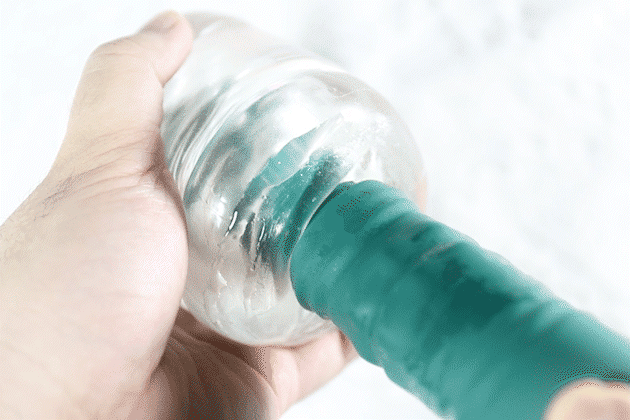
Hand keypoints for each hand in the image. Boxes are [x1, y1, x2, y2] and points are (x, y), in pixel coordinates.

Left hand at [0, 11, 356, 419]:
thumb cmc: (63, 296)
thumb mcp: (97, 168)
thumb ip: (129, 90)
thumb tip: (173, 26)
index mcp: (170, 214)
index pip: (242, 164)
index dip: (288, 139)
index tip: (331, 117)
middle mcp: (206, 265)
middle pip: (285, 222)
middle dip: (332, 197)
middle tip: (376, 169)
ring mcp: (238, 322)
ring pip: (316, 280)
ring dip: (358, 253)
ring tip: (400, 216)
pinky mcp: (264, 376)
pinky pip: (329, 344)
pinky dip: (366, 316)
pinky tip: (392, 284)